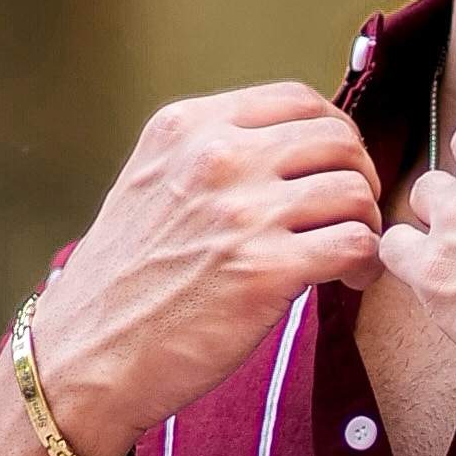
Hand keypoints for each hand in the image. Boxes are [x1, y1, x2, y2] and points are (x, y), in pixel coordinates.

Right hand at [34, 82, 382, 454]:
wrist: (88, 354)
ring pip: (353, 191)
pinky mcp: (265, 270)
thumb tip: (287, 149)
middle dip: (360, 177)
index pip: (297, 101)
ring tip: (353, 256)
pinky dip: (366, 262)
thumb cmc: (125, 281)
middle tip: (353, 216)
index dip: (334, 135)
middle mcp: (216, 159)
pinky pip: (356, 244)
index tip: (335, 171)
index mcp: (189, 128)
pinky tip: (350, 281)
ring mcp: (241, 213)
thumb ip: (210, 156)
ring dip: (367, 224)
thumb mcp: (151, 184)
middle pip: (336, 139)